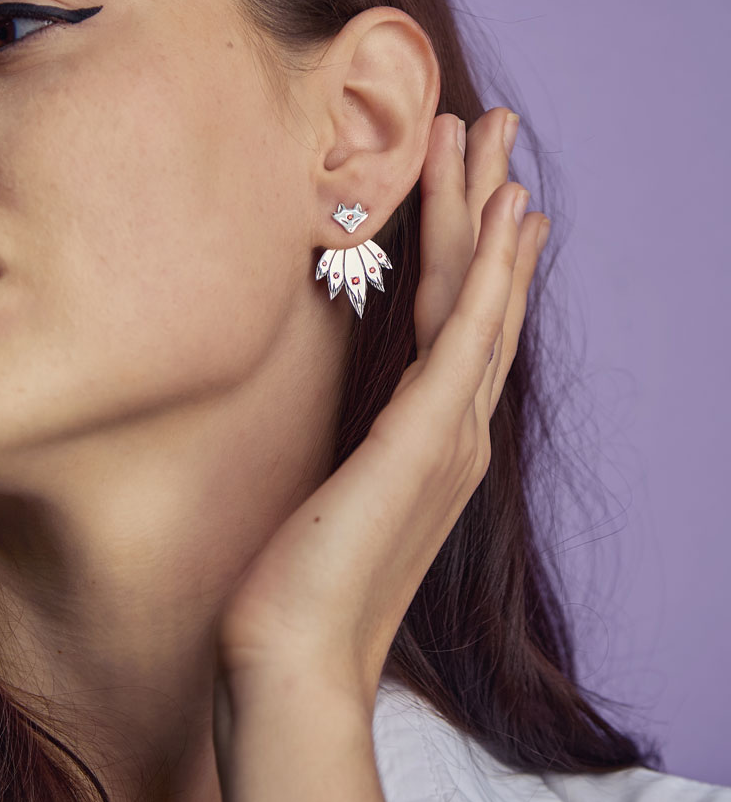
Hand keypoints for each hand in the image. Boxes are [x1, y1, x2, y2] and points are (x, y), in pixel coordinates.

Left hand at [214, 107, 547, 692]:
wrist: (292, 663)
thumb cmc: (296, 593)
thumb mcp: (322, 504)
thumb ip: (346, 460)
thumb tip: (339, 437)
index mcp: (430, 446)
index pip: (462, 333)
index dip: (481, 260)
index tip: (493, 199)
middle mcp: (455, 435)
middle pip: (483, 301)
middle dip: (491, 214)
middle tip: (504, 138)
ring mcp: (449, 437)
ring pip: (481, 301)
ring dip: (490, 216)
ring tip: (501, 144)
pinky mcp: (425, 439)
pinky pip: (468, 334)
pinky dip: (492, 271)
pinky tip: (508, 217)